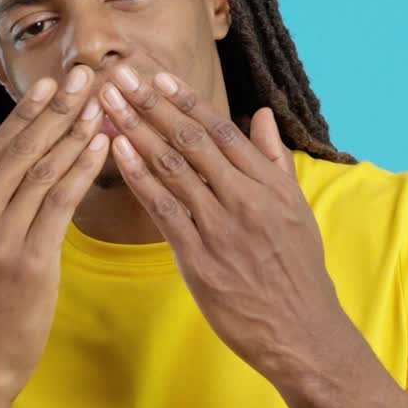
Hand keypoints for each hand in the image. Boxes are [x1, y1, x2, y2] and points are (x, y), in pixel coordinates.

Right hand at [0, 66, 108, 405]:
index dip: (25, 115)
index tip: (51, 84)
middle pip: (19, 152)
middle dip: (56, 111)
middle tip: (86, 76)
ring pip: (41, 172)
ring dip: (75, 133)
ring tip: (103, 103)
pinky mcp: (28, 262)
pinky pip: (59, 204)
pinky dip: (82, 171)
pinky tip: (104, 147)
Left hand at [99, 65, 350, 388]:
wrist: (301, 332)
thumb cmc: (298, 272)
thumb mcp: (297, 209)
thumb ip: (274, 160)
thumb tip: (260, 115)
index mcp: (268, 184)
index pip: (220, 131)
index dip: (185, 101)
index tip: (156, 76)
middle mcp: (245, 198)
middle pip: (190, 141)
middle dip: (150, 105)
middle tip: (118, 76)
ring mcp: (221, 227)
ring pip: (172, 168)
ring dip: (135, 131)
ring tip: (106, 103)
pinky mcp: (200, 258)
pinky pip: (163, 209)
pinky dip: (138, 177)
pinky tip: (116, 152)